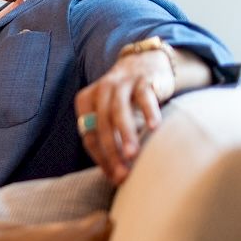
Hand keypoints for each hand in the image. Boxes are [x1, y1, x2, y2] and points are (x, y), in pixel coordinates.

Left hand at [74, 50, 176, 185]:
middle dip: (112, 152)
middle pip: (102, 126)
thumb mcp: (111, 114)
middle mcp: (100, 91)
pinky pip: (144, 97)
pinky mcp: (143, 80)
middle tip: (122, 174)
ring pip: (119, 111)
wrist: (146, 63)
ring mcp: (122, 84)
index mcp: (86, 102)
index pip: (90, 135)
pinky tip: (154, 127)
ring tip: (132, 155)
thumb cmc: (127, 99)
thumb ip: (109, 138)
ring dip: (126, 135)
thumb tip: (113, 176)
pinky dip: (148, 112)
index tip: (114, 178)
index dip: (101, 158)